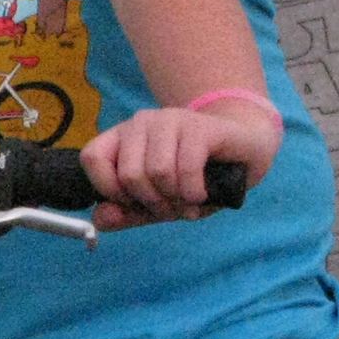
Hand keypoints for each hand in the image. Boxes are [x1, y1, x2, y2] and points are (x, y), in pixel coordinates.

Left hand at [81, 99, 279, 228]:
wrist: (245, 152)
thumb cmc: (196, 177)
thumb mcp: (158, 202)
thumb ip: (127, 212)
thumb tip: (100, 219)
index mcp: (125, 136)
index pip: (93, 157)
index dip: (109, 189)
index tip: (133, 202)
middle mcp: (143, 122)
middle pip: (130, 174)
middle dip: (152, 203)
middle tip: (171, 208)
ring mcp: (172, 119)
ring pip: (157, 171)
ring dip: (175, 199)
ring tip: (188, 201)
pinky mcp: (200, 126)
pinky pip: (186, 167)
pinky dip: (193, 192)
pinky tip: (201, 195)